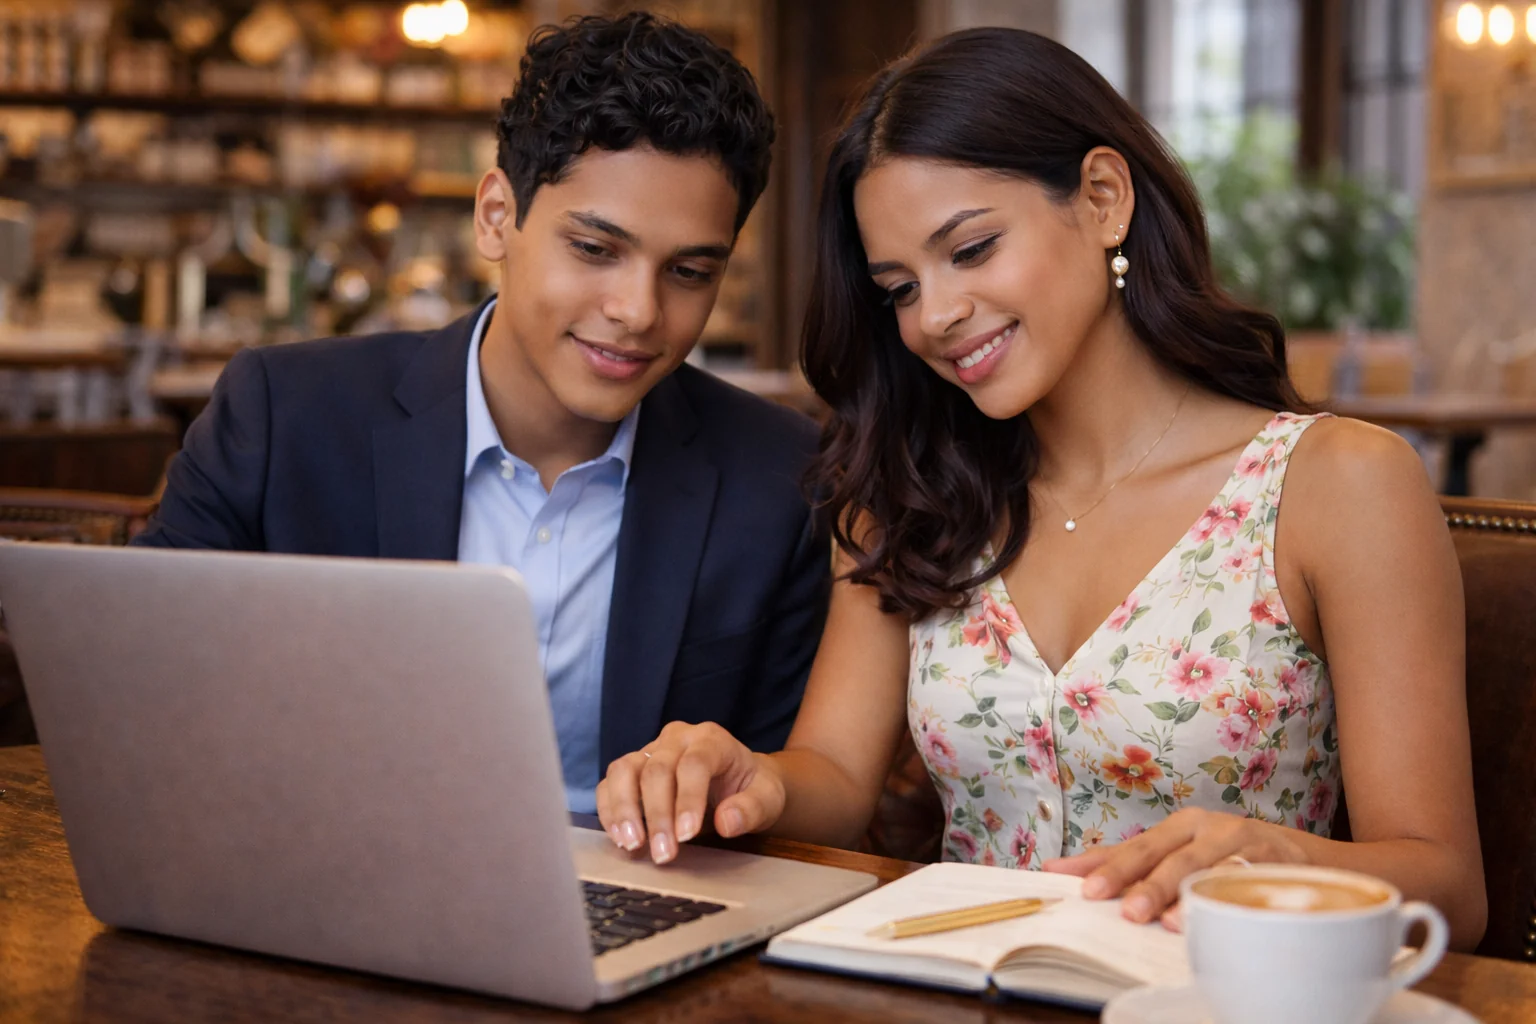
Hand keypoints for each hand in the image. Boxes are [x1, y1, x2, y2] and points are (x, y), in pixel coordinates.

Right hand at [595, 721, 786, 864]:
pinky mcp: (633, 768)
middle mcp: (677, 739)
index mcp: (711, 739)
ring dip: (624, 810)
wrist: (741, 782)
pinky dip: (610, 810)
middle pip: (656, 769)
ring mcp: (651, 750)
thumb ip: (752, 809)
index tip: (687, 835)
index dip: (688, 799)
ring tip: (633, 845)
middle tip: (663, 854)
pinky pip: (611, 782)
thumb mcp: (768, 799)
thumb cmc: (753, 789)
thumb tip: (726, 822)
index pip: (694, 764)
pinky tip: (620, 838)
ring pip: (625, 770)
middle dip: (657, 815)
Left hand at [1042, 809, 1308, 926]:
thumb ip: (1136, 864)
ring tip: (1160, 919)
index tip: (1068, 879)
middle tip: (1109, 902)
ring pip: (1204, 868)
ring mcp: (1244, 844)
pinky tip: (1214, 916)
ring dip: (1179, 892)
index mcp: (1183, 826)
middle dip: (1136, 878)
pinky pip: (1248, 881)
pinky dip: (1229, 899)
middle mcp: (1210, 829)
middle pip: (1165, 854)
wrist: (1314, 862)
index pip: (1135, 846)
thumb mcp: (1187, 855)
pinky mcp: (1276, 863)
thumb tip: (1070, 871)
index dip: (1103, 863)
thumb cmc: (1236, 858)